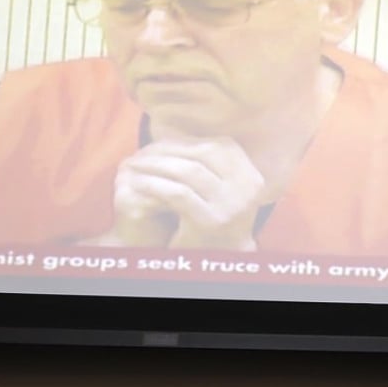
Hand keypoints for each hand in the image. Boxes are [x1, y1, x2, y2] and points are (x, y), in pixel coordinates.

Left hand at [110, 138, 267, 249]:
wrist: (218, 258)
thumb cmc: (213, 216)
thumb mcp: (223, 187)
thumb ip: (212, 162)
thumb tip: (181, 129)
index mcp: (253, 176)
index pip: (220, 145)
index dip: (186, 140)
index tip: (161, 142)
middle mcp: (248, 190)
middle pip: (203, 155)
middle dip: (168, 150)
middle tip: (142, 151)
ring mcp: (232, 206)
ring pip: (188, 171)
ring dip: (156, 165)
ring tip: (134, 164)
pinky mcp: (211, 221)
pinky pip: (177, 194)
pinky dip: (154, 185)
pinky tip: (137, 183)